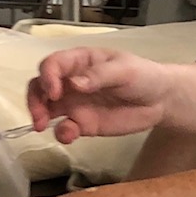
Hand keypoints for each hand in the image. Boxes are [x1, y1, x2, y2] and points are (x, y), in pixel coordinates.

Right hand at [27, 48, 172, 144]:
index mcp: (80, 61)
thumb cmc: (143, 76)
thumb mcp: (124, 70)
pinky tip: (69, 135)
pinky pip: (64, 128)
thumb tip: (74, 84)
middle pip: (41, 86)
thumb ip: (99, 76)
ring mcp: (75, 103)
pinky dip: (61, 133)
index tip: (54, 91)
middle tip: (39, 113)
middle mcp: (71, 81)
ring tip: (42, 126)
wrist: (161, 101)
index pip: (53, 65)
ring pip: (46, 108)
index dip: (48, 76)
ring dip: (40, 115)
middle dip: (35, 98)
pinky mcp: (83, 124)